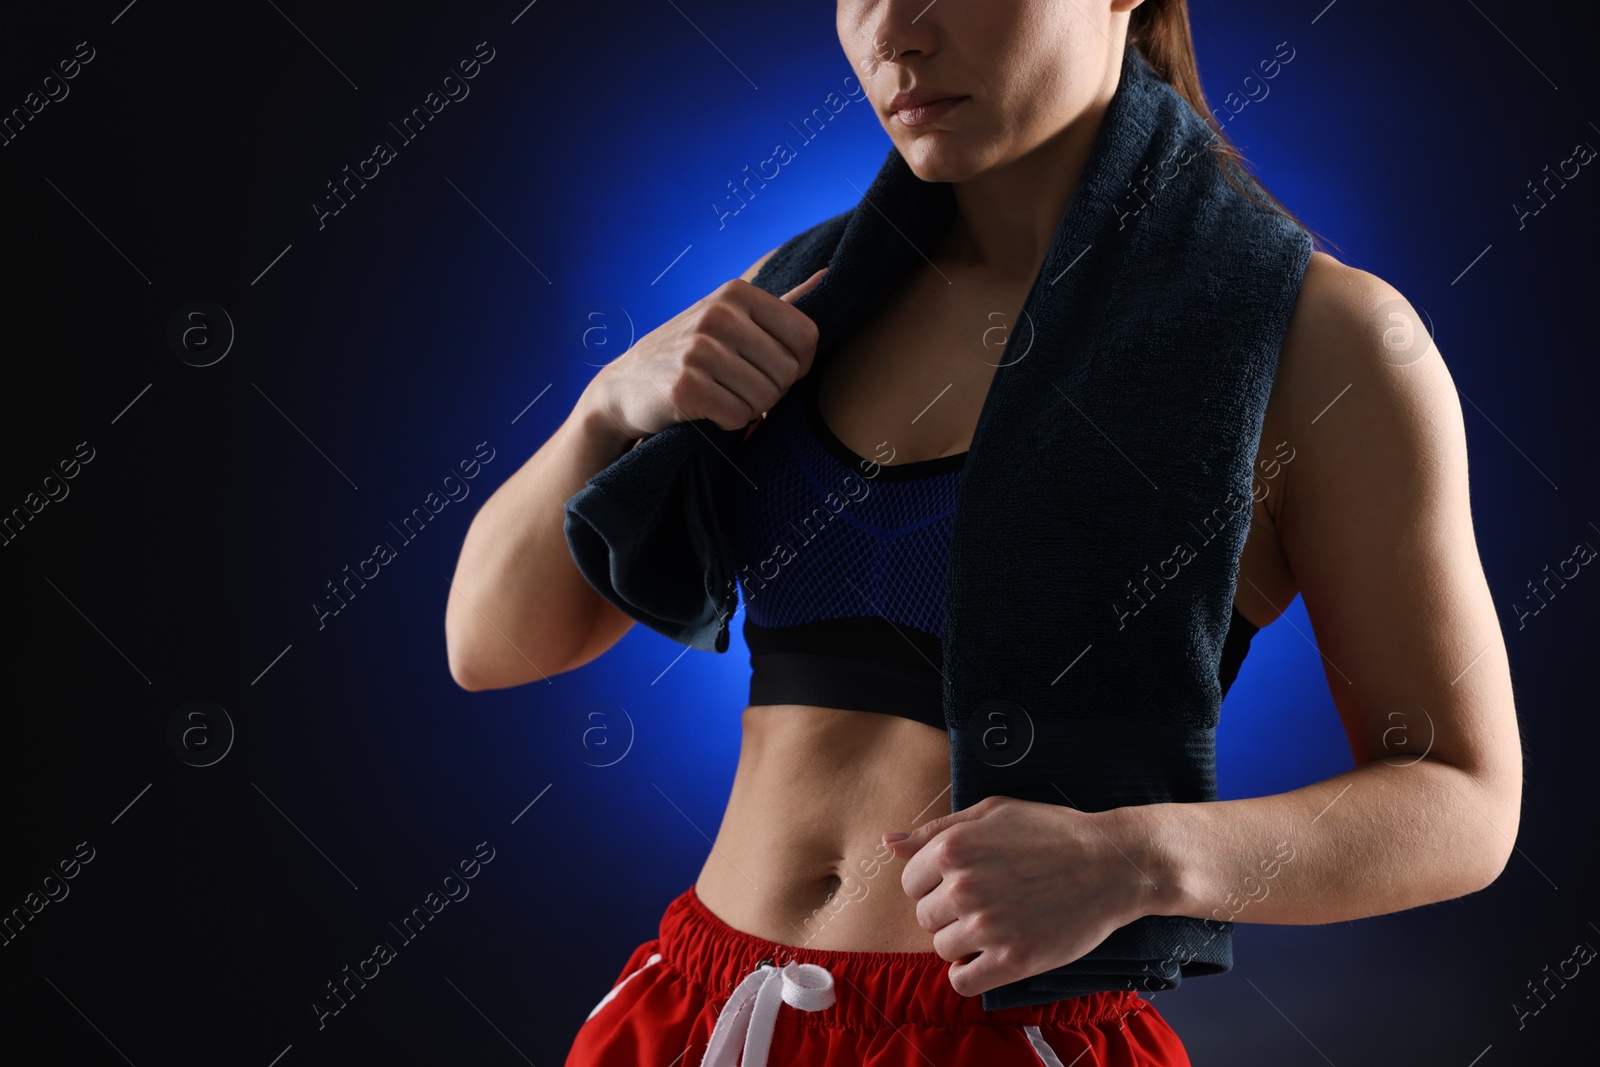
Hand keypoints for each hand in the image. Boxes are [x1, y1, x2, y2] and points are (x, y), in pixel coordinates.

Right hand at [587, 268, 827, 439]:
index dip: (798, 364)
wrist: (624, 386)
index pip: (806, 336)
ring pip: (766, 398)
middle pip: (789, 372)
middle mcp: (718, 315)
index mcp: (736, 293)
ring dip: (750, 408)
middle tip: (740, 386)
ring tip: (722, 395)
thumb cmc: (688, 352)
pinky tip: (708, 409)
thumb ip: (780, 302)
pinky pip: (740, 417)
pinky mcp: (686, 387)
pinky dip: (729, 422)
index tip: (771, 368)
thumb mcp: (728, 315)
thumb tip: (828, 273)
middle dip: (772, 390)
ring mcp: (699, 350)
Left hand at [882, 795, 1164, 996]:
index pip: (911, 882)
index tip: (964, 882)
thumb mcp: (990, 813)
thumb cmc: (1051, 832)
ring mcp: (986, 926)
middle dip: (948, 912)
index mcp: (952, 848)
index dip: (935, 883)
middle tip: (986, 903)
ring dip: (962, 942)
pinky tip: (987, 957)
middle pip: (925, 917)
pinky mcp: (1011, 960)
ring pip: (942, 949)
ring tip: (994, 926)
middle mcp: (962, 887)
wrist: (1109, 864)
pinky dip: (969, 973)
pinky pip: (962, 982)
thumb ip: (935, 830)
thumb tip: (888, 843)